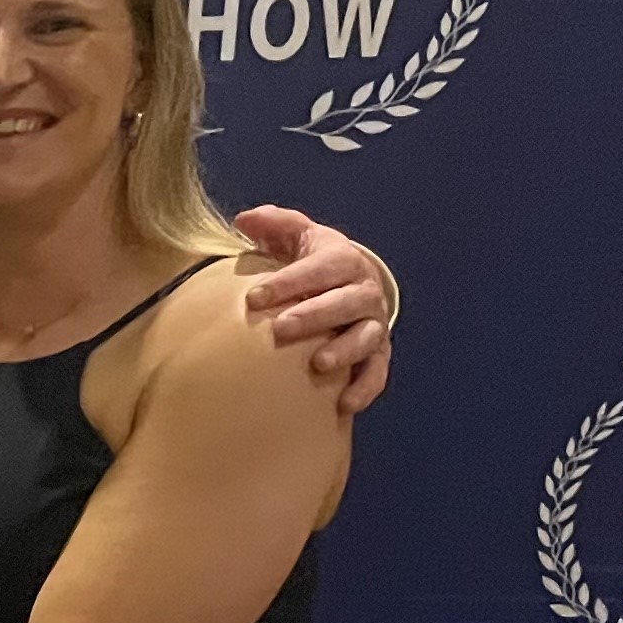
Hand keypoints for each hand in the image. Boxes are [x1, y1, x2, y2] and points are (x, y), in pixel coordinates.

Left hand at [233, 206, 392, 415]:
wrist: (350, 284)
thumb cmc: (313, 261)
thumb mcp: (296, 235)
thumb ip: (273, 225)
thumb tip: (245, 219)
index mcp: (343, 261)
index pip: (320, 268)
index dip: (289, 282)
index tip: (254, 297)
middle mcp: (364, 292)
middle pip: (345, 303)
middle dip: (314, 315)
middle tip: (280, 329)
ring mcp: (373, 324)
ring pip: (366, 338)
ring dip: (344, 351)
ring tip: (318, 364)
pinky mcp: (377, 353)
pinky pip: (377, 373)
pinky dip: (364, 387)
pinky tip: (343, 403)